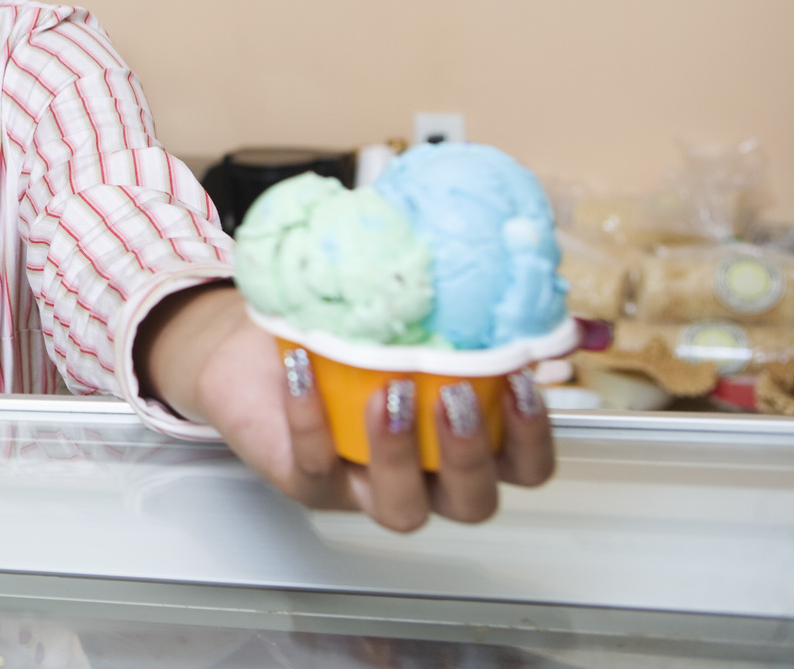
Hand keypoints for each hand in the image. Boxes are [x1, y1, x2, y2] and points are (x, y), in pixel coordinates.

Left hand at [142, 284, 555, 531]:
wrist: (252, 345)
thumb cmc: (344, 331)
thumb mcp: (415, 311)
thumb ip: (478, 307)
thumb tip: (545, 291)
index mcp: (464, 442)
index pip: (525, 468)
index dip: (532, 436)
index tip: (521, 380)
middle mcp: (425, 476)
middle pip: (473, 501)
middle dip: (470, 455)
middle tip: (451, 394)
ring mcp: (365, 486)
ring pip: (401, 507)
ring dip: (399, 453)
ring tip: (388, 390)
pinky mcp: (307, 480)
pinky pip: (314, 466)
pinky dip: (312, 419)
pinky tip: (307, 370)